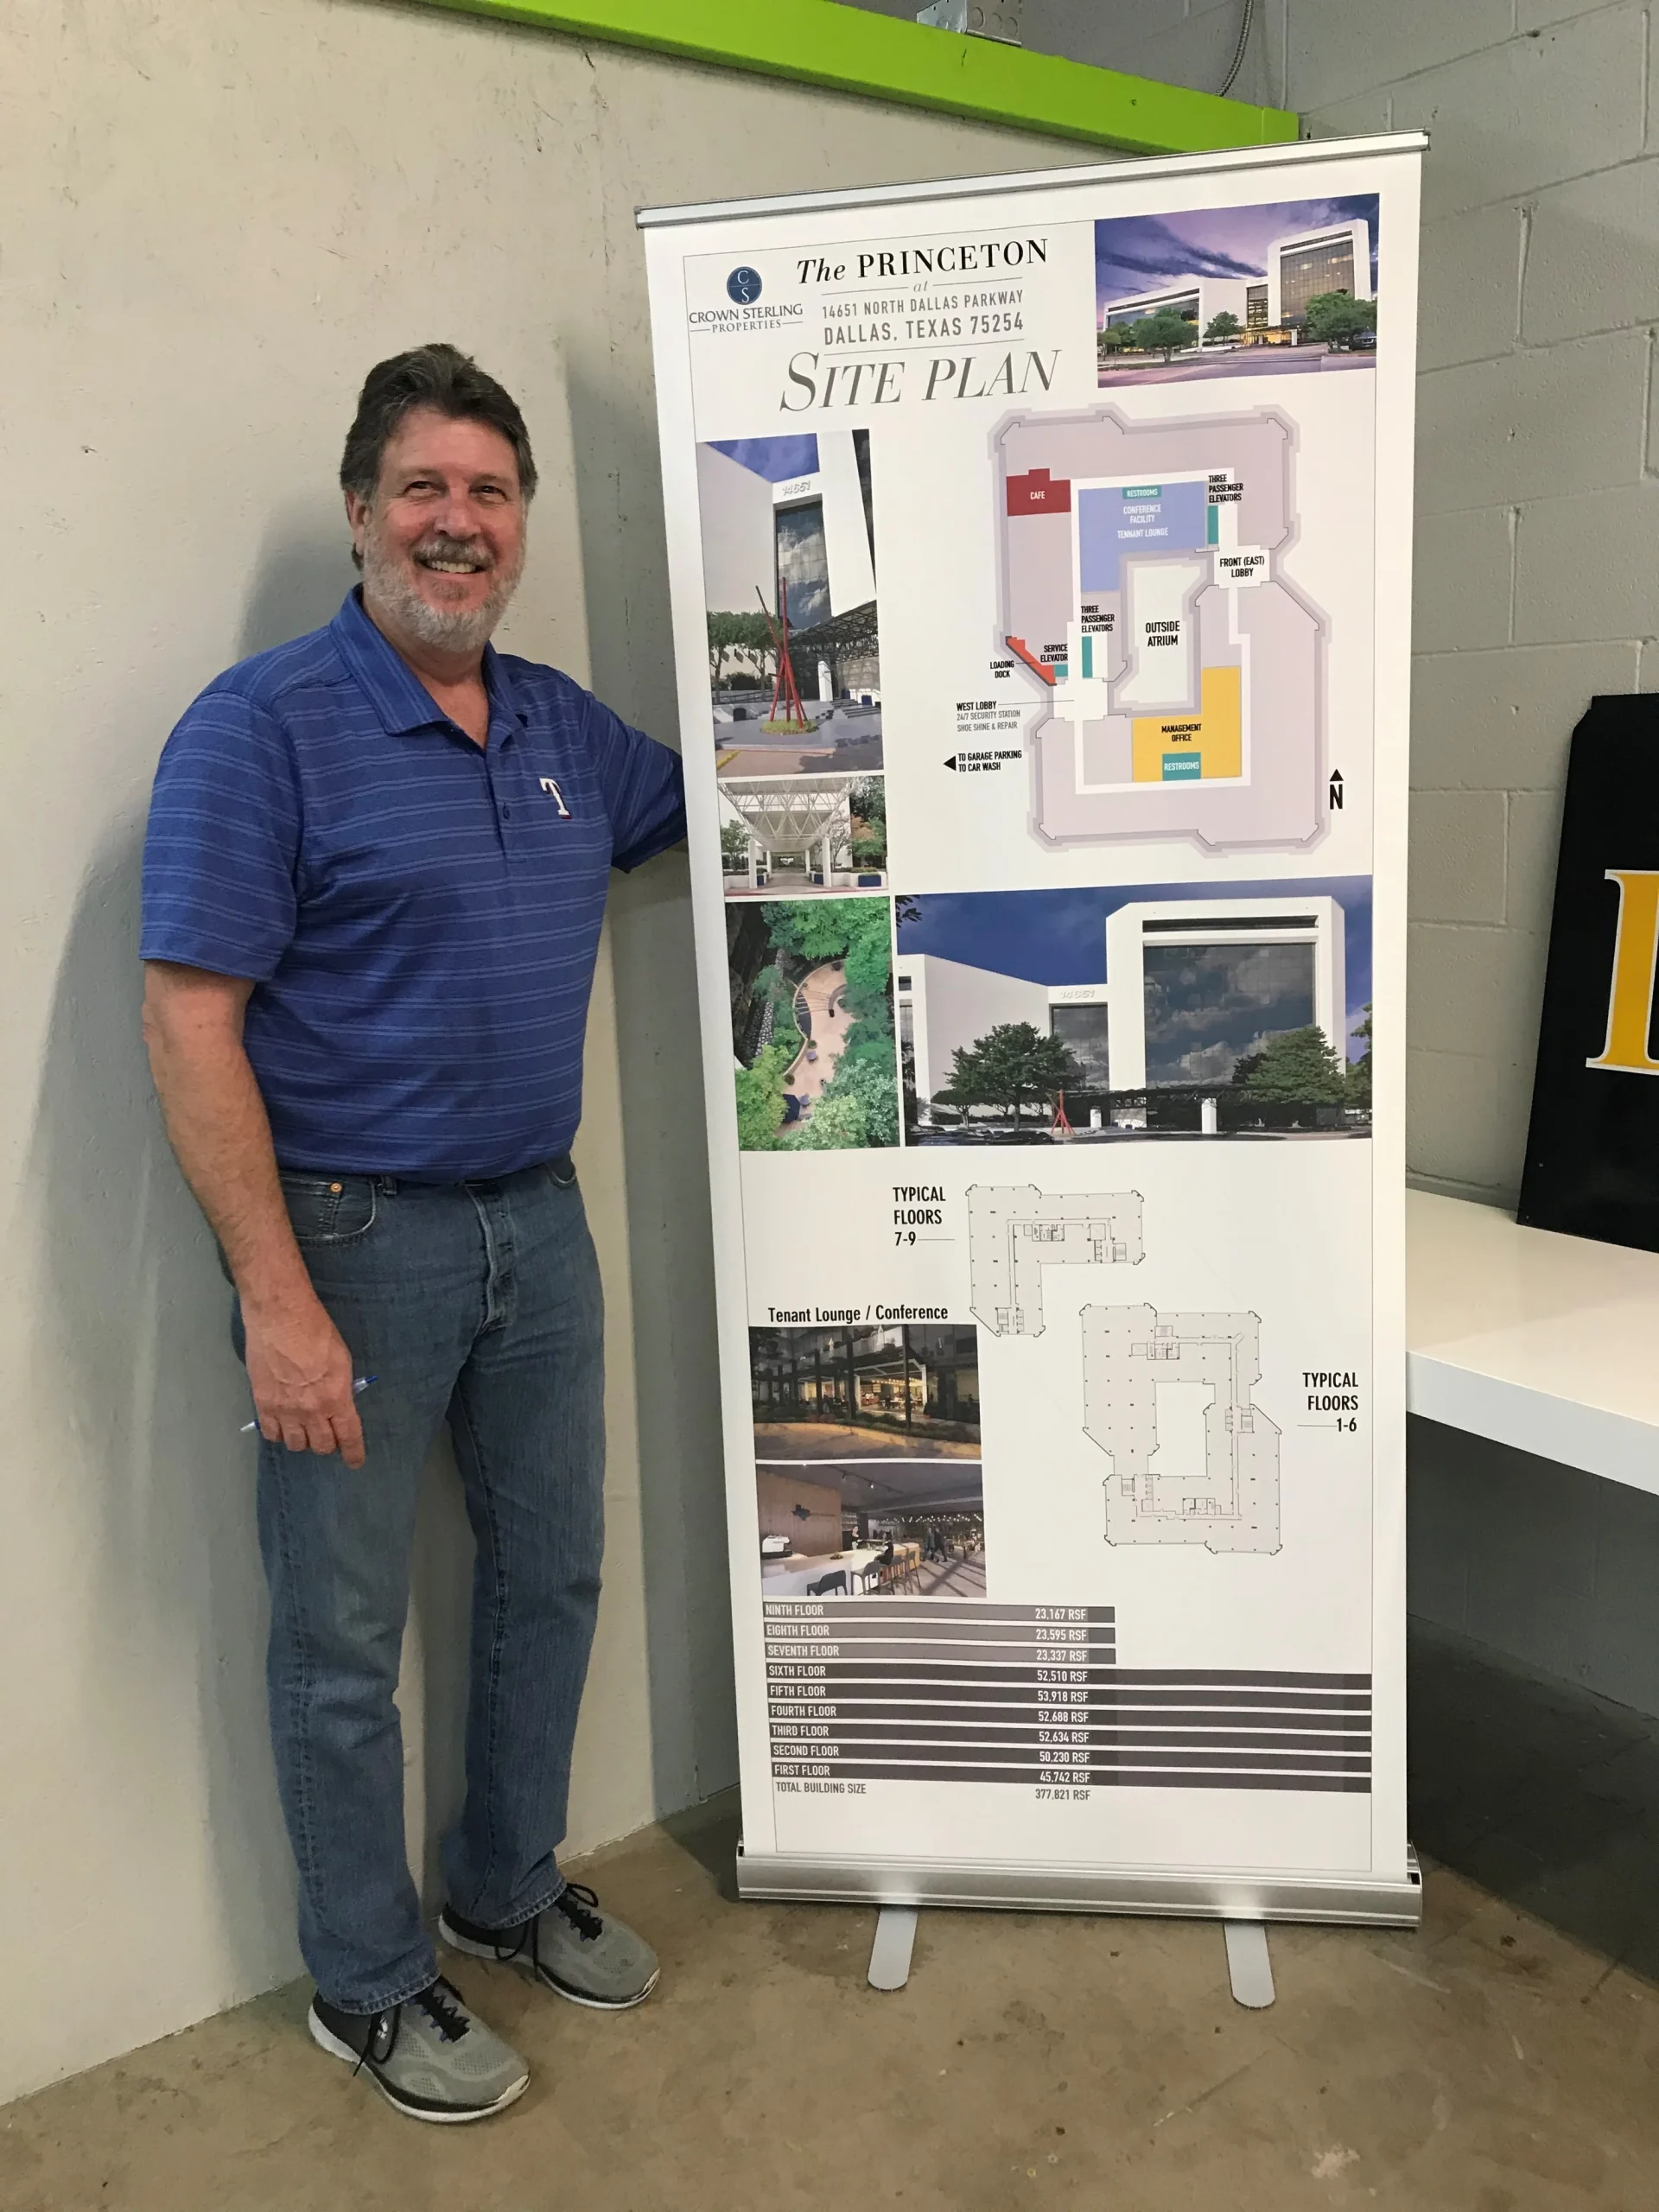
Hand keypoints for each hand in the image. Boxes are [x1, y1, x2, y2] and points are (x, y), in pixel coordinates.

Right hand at [243, 1297, 365, 1466]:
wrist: (281, 1318)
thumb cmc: (317, 1331)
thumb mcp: (342, 1360)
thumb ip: (341, 1387)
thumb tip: (339, 1403)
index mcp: (336, 1398)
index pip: (348, 1436)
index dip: (353, 1453)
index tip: (354, 1462)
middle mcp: (311, 1410)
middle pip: (320, 1445)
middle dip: (327, 1443)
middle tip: (327, 1434)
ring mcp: (285, 1410)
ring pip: (295, 1444)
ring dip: (302, 1439)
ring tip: (303, 1428)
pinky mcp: (262, 1404)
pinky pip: (271, 1434)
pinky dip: (278, 1433)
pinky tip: (282, 1424)